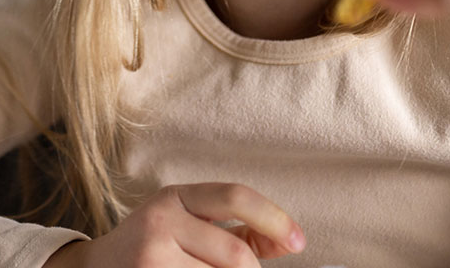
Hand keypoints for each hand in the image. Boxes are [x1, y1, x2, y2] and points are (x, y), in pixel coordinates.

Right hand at [43, 182, 304, 267]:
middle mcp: (161, 218)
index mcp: (177, 195)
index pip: (235, 196)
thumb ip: (241, 230)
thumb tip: (291, 240)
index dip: (273, 217)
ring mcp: (150, 255)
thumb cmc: (154, 246)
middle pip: (233, 251)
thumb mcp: (191, 224)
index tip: (299, 240)